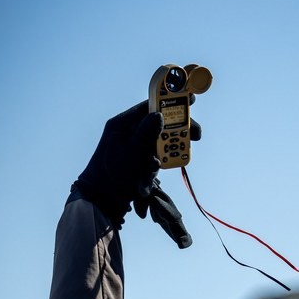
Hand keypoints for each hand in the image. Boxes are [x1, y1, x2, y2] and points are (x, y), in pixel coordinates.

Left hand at [72, 100, 199, 246]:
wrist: (102, 199)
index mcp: (123, 124)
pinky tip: (149, 176)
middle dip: (178, 130)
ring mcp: (136, 146)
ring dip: (168, 152)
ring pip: (161, 141)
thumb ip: (145, 133)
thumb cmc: (110, 175)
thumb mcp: (130, 153)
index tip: (188, 99)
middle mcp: (130, 132)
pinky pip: (157, 157)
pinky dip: (159, 165)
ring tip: (167, 163)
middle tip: (196, 135)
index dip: (169, 101)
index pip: (149, 105)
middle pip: (160, 123)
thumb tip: (159, 115)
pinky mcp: (141, 160)